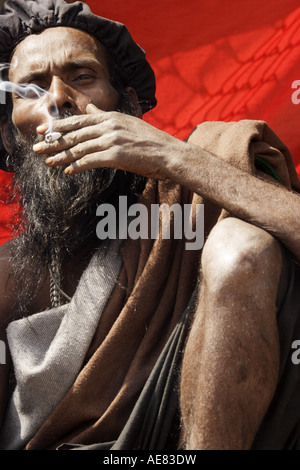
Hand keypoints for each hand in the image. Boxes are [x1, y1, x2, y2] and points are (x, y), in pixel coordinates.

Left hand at [33, 104, 182, 179]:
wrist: (169, 154)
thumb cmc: (151, 141)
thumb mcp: (127, 122)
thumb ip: (105, 116)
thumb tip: (90, 109)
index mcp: (111, 117)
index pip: (78, 120)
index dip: (58, 126)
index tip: (43, 130)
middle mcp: (109, 126)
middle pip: (74, 134)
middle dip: (53, 141)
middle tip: (37, 147)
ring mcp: (112, 140)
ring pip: (79, 148)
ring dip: (61, 156)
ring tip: (48, 161)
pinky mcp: (116, 155)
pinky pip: (91, 161)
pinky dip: (78, 166)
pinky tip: (68, 171)